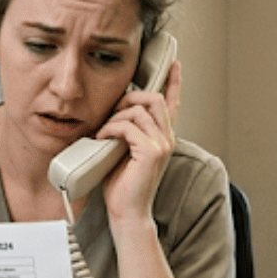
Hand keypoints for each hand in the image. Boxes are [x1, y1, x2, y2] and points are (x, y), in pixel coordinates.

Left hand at [99, 57, 182, 222]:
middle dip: (128, 99)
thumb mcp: (124, 150)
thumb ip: (127, 131)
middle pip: (154, 98)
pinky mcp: (152, 152)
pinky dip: (110, 129)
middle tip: (111, 113)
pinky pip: (128, 126)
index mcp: (163, 137)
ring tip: (104, 131)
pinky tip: (102, 138)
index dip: (174, 82)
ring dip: (115, 117)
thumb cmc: (122, 185)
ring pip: (139, 110)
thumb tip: (114, 112)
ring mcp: (162, 145)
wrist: (127, 212)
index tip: (174, 65)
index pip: (172, 103)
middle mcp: (167, 138)